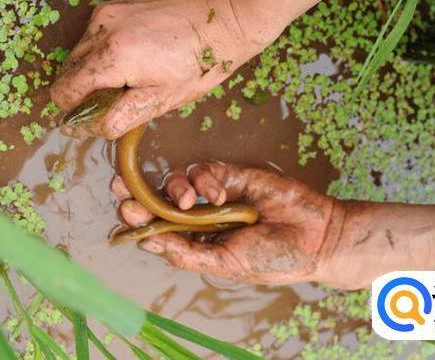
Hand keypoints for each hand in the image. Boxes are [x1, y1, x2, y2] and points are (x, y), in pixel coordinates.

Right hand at [50, 0, 275, 139]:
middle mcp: (101, 29)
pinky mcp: (114, 5)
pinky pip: (93, 38)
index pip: (65, 93)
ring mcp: (106, 13)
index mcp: (112, 57)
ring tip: (131, 79)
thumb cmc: (201, 62)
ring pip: (78, 55)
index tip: (99, 120)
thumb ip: (117, 117)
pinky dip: (103, 55)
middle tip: (122, 100)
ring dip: (94, 74)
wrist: (225, 15)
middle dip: (85, 94)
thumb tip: (83, 128)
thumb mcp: (162, 100)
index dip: (76, 114)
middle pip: (67, 73)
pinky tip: (134, 59)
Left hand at [111, 162, 342, 284]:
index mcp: (195, 243)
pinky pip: (203, 170)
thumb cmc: (272, 257)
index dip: (137, 220)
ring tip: (188, 201)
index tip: (124, 213)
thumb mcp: (227, 264)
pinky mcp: (229, 174)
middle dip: (137, 193)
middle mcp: (199, 218)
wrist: (314, 235)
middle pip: (157, 200)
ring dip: (174, 188)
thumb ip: (189, 253)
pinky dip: (205, 179)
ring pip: (175, 181)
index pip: (156, 229)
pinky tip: (220, 193)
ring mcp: (213, 194)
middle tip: (120, 188)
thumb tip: (149, 242)